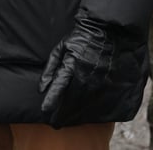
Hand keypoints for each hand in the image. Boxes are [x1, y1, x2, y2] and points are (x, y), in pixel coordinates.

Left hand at [39, 10, 118, 127]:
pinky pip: (100, 99)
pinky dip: (92, 108)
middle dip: (64, 112)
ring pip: (86, 102)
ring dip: (77, 113)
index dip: (52, 100)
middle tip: (56, 122)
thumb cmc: (81, 38)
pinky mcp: (111, 81)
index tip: (45, 111)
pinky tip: (86, 113)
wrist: (108, 30)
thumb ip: (51, 67)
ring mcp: (100, 78)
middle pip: (72, 99)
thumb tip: (41, 88)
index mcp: (72, 64)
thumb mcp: (61, 48)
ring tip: (69, 120)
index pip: (59, 86)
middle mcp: (86, 73)